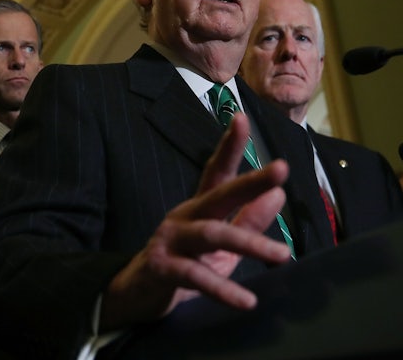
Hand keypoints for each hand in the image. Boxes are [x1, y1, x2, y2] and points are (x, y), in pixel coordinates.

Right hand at [100, 113, 292, 329]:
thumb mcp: (222, 248)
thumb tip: (279, 195)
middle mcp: (184, 217)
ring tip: (282, 255)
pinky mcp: (162, 268)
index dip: (230, 146)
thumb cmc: (183, 267)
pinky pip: (195, 277)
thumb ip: (248, 221)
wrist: (135, 296)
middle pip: (218, 194)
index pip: (217, 172)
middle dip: (250, 181)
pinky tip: (246, 301)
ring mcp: (171, 240)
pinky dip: (222, 290)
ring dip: (248, 242)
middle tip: (280, 170)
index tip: (242, 118)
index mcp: (199, 208)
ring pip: (211, 235)